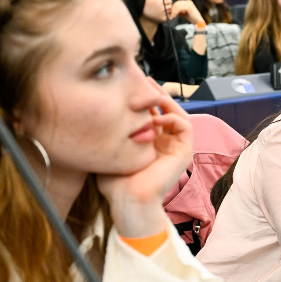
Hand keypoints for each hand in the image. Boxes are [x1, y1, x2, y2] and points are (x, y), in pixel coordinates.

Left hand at [98, 79, 192, 237]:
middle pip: (167, 111)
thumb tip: (95, 116)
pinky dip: (172, 117)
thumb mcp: (111, 151)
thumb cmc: (116, 183)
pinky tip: (156, 117)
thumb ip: (110, 135)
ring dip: (167, 103)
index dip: (146, 100)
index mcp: (151, 144)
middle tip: (146, 81)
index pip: (154, 114)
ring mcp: (177, 148)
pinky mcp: (184, 152)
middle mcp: (166, 144)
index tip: (132, 87)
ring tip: (153, 95)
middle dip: (157, 95)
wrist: (128, 201)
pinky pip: (185, 125)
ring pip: (178, 115)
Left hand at [169, 0, 204, 25]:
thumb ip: (178, 11)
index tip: (170, 14)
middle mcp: (188, 1)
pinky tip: (174, 16)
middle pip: (177, 3)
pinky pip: (179, 8)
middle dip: (172, 10)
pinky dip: (175, 12)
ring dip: (173, 12)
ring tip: (172, 17)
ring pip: (177, 6)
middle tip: (170, 16)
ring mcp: (189, 3)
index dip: (173, 8)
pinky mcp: (189, 6)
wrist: (198, 22)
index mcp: (187, 2)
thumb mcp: (183, 13)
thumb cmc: (192, 18)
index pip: (177, 3)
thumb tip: (171, 11)